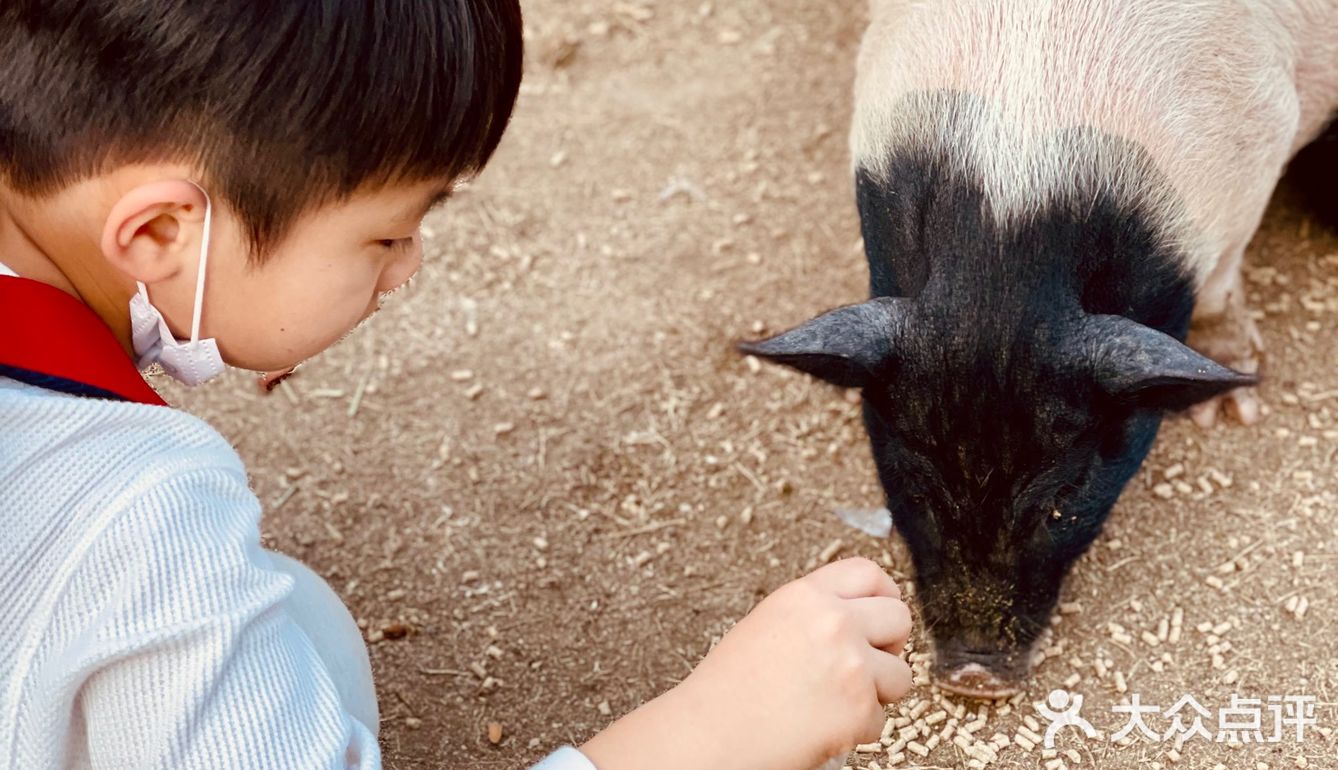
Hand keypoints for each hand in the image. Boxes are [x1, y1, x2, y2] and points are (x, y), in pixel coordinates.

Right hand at [581, 557, 912, 769]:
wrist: (710, 734)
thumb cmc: (728, 690)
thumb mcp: (768, 624)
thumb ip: (814, 613)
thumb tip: (859, 618)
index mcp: (805, 597)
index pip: (867, 573)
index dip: (883, 595)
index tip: (881, 614)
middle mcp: (832, 622)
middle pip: (899, 617)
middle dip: (889, 644)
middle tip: (866, 664)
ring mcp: (851, 665)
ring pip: (901, 673)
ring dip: (878, 692)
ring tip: (838, 701)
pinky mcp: (859, 708)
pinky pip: (880, 719)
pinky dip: (858, 730)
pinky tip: (823, 726)